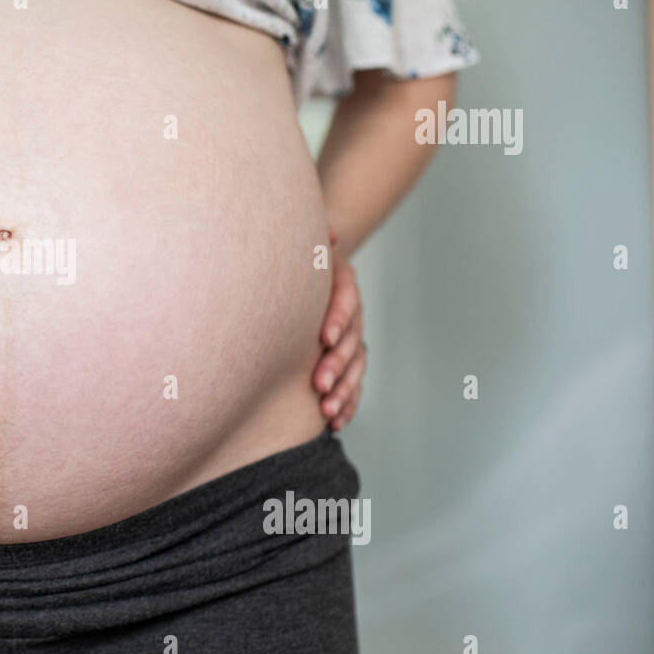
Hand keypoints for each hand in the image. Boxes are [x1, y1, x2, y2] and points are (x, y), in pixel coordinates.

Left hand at [313, 231, 365, 430]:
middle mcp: (352, 315)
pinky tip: (336, 422)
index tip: (323, 337)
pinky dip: (347, 404)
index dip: (337, 318)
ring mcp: (352, 338)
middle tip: (319, 383)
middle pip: (351, 340)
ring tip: (326, 412)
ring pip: (355, 366)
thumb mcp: (302, 251)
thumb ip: (312, 246)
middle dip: (337, 364)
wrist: (310, 275)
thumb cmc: (298, 264)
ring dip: (343, 390)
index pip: (346, 300)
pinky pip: (353, 384)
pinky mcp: (347, 360)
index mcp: (343, 285)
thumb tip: (328, 231)